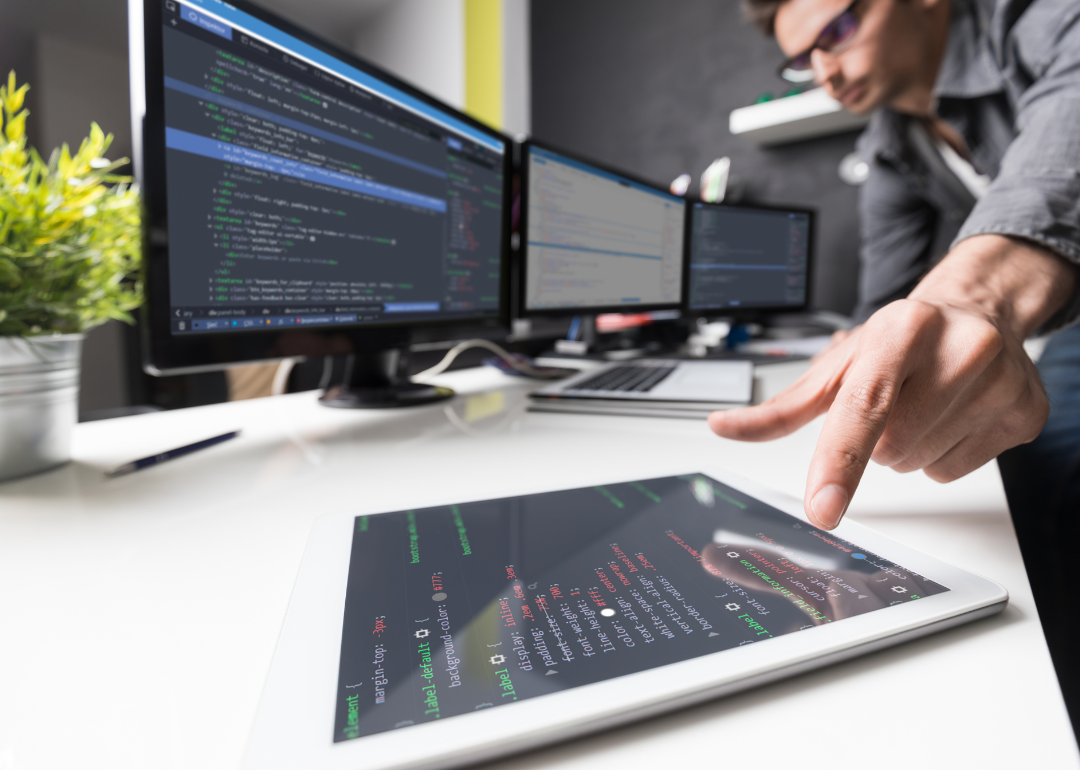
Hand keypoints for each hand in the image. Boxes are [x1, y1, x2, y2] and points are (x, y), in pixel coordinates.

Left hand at [708, 235, 1077, 529]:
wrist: (978, 311)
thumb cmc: (900, 340)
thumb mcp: (838, 363)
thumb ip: (782, 407)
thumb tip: (722, 427)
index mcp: (901, 329)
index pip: (864, 407)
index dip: (839, 460)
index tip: (823, 507)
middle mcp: (958, 349)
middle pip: (889, 450)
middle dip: (876, 442)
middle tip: (892, 404)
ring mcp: (999, 382)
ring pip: (919, 466)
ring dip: (906, 450)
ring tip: (921, 406)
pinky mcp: (1025, 413)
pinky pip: (954, 472)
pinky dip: (940, 456)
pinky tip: (949, 416)